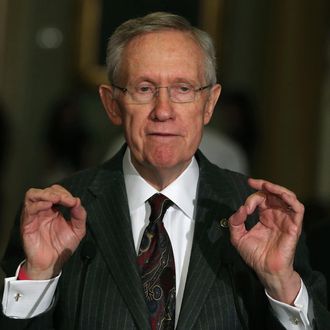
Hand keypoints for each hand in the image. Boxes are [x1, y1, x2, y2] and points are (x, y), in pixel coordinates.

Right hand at [21, 185, 86, 279]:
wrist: (53, 263)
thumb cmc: (63, 247)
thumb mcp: (78, 230)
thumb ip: (80, 215)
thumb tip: (78, 201)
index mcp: (55, 210)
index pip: (57, 192)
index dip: (66, 193)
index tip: (73, 202)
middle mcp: (43, 211)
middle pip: (45, 191)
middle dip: (57, 192)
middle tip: (65, 199)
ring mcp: (35, 216)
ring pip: (33, 195)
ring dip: (46, 194)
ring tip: (56, 199)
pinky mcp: (27, 224)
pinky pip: (29, 209)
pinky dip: (39, 204)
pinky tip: (48, 206)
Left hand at [229, 178, 303, 303]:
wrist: (265, 270)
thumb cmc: (254, 255)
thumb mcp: (238, 236)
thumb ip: (235, 221)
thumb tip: (241, 209)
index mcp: (264, 216)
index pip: (261, 199)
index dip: (251, 197)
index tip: (244, 207)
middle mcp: (276, 216)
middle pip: (274, 194)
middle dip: (264, 186)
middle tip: (253, 182)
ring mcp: (285, 220)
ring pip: (288, 197)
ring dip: (277, 189)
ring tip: (266, 186)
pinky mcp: (294, 226)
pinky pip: (297, 209)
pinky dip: (290, 199)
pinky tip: (280, 195)